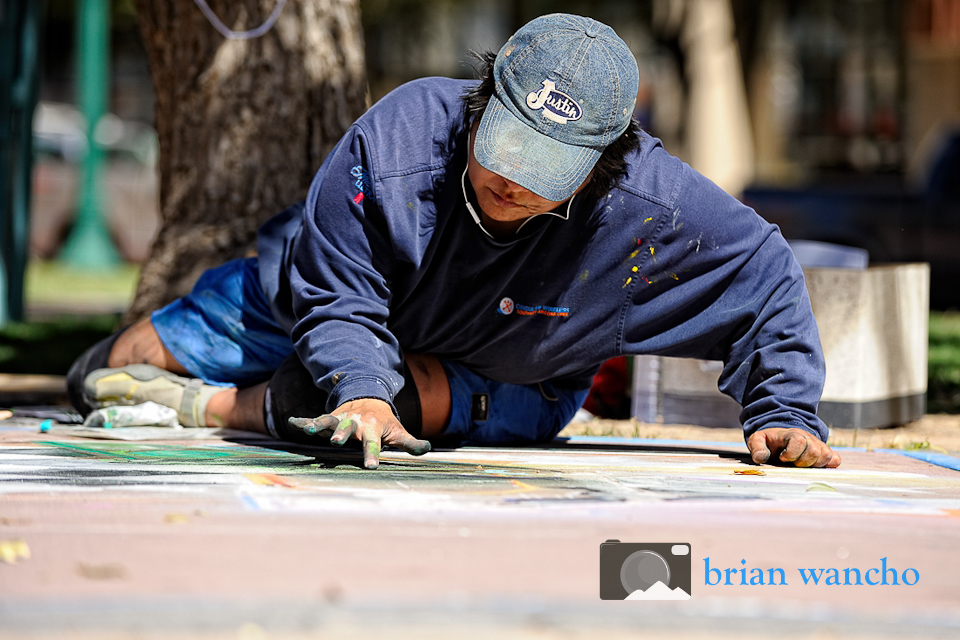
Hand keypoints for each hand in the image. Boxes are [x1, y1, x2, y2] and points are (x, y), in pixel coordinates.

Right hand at [288, 398, 430, 468]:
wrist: (369, 398)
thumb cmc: (384, 422)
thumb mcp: (398, 431)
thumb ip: (410, 443)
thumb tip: (428, 448)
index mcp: (373, 428)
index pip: (373, 444)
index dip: (372, 455)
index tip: (370, 467)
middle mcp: (355, 423)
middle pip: (347, 429)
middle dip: (340, 434)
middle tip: (335, 442)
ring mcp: (341, 419)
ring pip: (328, 421)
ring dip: (318, 424)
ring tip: (307, 429)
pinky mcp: (329, 418)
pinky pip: (315, 418)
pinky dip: (303, 420)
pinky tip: (293, 422)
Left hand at [746, 427, 840, 467]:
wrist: (781, 438)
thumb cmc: (769, 441)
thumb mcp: (757, 440)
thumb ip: (757, 447)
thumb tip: (761, 457)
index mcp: (791, 434)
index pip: (799, 441)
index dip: (792, 453)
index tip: (782, 458)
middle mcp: (808, 438)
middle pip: (815, 451)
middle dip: (802, 462)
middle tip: (793, 464)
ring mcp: (818, 445)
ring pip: (827, 456)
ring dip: (814, 465)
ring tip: (802, 466)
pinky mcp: (825, 453)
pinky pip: (835, 460)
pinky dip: (828, 465)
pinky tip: (814, 467)